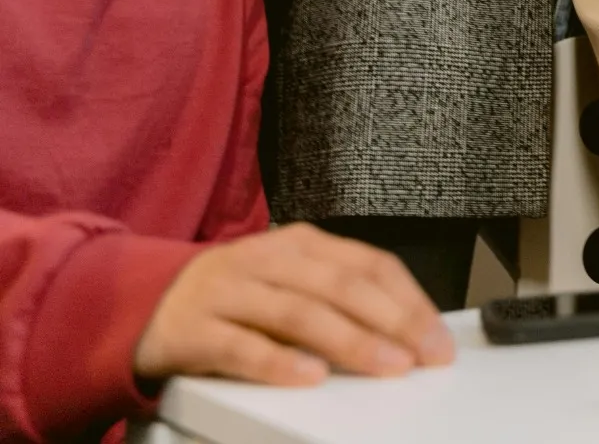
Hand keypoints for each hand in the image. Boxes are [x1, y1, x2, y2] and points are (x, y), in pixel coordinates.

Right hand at [132, 224, 452, 387]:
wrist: (138, 301)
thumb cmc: (234, 297)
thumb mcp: (288, 280)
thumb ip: (338, 295)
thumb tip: (407, 331)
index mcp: (301, 243)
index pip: (369, 265)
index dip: (409, 301)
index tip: (438, 338)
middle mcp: (267, 259)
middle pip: (341, 287)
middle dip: (392, 322)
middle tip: (424, 356)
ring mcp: (228, 291)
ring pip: (299, 313)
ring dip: (350, 341)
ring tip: (387, 367)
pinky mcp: (191, 329)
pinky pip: (241, 347)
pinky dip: (279, 362)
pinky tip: (310, 378)